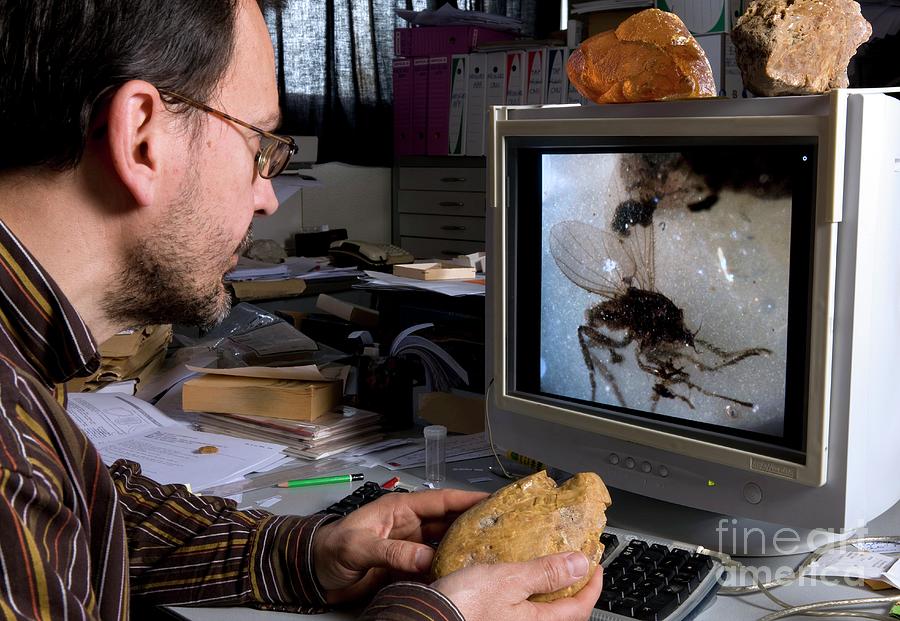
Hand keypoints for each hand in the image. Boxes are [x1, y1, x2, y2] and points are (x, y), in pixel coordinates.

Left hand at [312, 488, 487, 602]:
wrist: (312, 573)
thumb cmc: (329, 549)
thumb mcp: (358, 547)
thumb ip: (392, 552)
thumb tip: (427, 559)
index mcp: (400, 508)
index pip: (441, 500)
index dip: (468, 499)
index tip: (494, 500)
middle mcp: (409, 525)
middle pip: (448, 523)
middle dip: (474, 525)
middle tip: (502, 531)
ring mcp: (409, 547)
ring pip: (444, 546)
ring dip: (463, 550)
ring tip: (491, 554)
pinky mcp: (406, 568)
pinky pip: (433, 568)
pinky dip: (448, 571)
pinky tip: (464, 575)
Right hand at [431, 551, 603, 620]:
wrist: (427, 618)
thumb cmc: (463, 605)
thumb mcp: (509, 579)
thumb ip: (545, 573)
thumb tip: (580, 564)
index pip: (579, 607)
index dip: (592, 586)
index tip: (596, 567)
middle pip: (561, 613)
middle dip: (571, 589)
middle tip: (574, 566)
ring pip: (539, 613)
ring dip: (547, 592)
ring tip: (545, 569)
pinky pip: (519, 611)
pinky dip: (524, 596)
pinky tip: (513, 581)